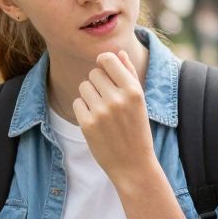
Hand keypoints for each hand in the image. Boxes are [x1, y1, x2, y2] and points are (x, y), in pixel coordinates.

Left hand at [72, 50, 154, 183]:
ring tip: (103, 111)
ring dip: (90, 96)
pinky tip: (95, 121)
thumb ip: (129, 74)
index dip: (103, 62)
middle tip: (108, 100)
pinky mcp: (88, 124)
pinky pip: (77, 103)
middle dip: (98, 83)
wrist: (133, 164)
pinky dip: (83, 110)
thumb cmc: (137, 129)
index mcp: (133, 90)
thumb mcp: (140, 101)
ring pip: (84, 87)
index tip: (104, 69)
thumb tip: (118, 53)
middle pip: (94, 73)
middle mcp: (117, 99)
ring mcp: (101, 112)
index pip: (107, 59)